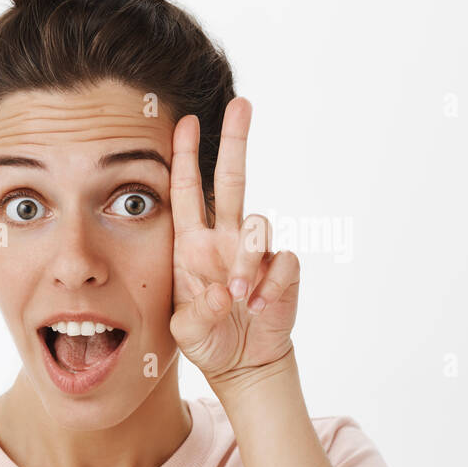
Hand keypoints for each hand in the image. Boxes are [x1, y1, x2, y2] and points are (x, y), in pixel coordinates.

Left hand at [168, 98, 298, 393]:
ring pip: (258, 226)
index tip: (184, 123)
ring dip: (248, 261)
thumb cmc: (207, 339)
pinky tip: (259, 305)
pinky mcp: (283, 269)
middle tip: (241, 104)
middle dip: (235, 142)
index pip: (186, 193)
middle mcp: (224, 239)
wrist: (241, 363)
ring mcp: (255, 252)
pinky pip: (283, 261)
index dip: (185, 159)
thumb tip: (224, 292)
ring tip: (239, 297)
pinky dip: (271, 283)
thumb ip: (197, 314)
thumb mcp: (185, 332)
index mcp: (192, 245)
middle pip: (232, 180)